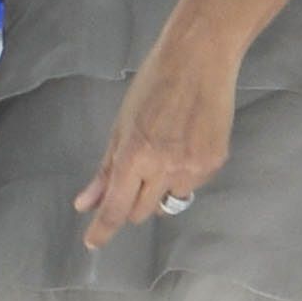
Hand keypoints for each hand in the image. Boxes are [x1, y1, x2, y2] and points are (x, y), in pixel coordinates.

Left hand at [75, 15, 238, 249]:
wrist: (200, 59)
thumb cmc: (154, 84)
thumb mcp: (121, 125)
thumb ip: (106, 169)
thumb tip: (86, 203)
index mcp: (134, 155)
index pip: (116, 208)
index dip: (103, 229)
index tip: (93, 242)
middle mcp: (164, 167)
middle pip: (142, 212)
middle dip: (133, 203)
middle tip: (134, 177)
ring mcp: (193, 167)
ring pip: (169, 201)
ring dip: (160, 190)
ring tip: (165, 152)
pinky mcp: (215, 162)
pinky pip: (193, 185)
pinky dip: (184, 175)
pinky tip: (186, 143)